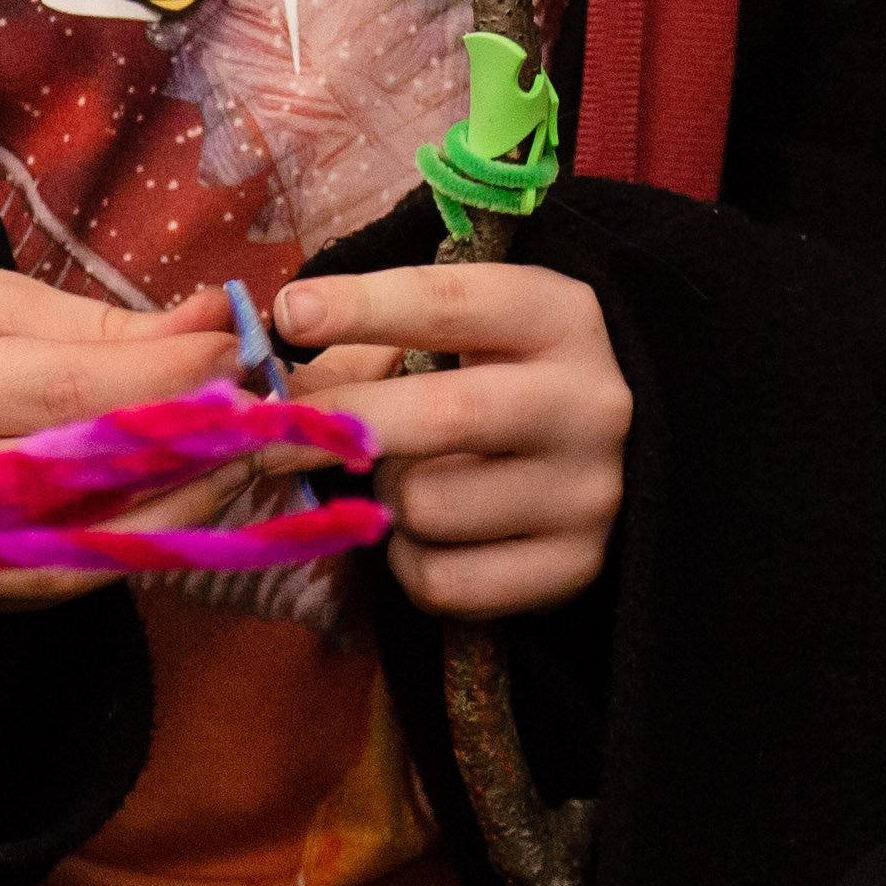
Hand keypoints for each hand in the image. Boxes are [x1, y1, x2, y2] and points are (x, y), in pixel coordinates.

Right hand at [0, 250, 233, 556]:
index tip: (247, 356)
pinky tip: (193, 500)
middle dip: (196, 457)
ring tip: (252, 456)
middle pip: (80, 492)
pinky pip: (61, 581)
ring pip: (83, 557)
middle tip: (277, 416)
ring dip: (185, 512)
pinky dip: (137, 544)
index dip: (168, 387)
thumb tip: (217, 331)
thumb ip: (95, 324)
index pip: (62, 401)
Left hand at [278, 261, 626, 620]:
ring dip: (386, 499)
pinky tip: (430, 535)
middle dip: (342, 423)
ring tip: (405, 481)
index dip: (365, 307)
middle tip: (267, 435)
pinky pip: (442, 581)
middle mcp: (588, 403)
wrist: (618, 461)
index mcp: (559, 318)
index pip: (453, 305)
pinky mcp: (572, 568)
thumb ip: (373, 351)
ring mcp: (587, 492)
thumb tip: (276, 395)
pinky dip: (409, 563)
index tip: (291, 314)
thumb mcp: (467, 336)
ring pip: (428, 505)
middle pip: (442, 414)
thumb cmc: (506, 379)